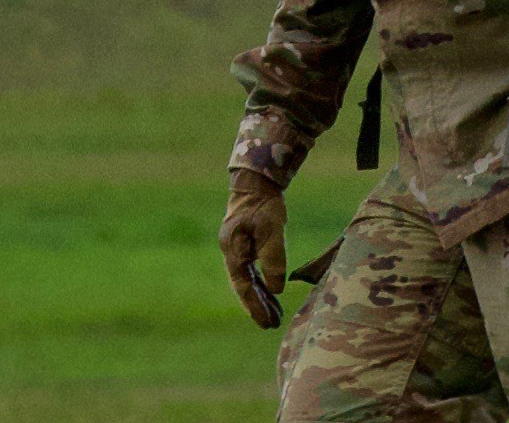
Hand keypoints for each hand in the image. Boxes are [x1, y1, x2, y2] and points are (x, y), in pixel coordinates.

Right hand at [219, 168, 288, 328]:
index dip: (255, 307)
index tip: (267, 323)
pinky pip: (252, 271)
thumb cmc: (264, 204)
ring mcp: (238, 249)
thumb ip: (273, 259)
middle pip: (244, 287)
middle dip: (257, 307)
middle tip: (271, 326)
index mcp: (234, 252)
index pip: (244, 287)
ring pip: (248, 280)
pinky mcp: (246, 244)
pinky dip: (262, 283)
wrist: (255, 182)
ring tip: (274, 315)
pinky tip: (272, 293)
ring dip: (260, 297)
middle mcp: (232, 253)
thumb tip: (276, 289)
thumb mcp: (273, 230)